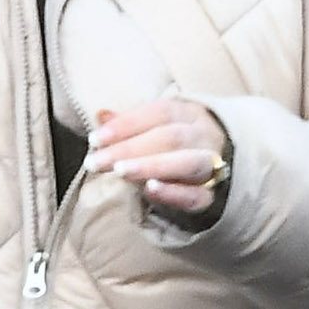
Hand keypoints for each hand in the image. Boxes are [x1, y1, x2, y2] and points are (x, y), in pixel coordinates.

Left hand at [90, 99, 230, 227]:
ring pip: (186, 162)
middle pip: (170, 137)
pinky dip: (173, 192)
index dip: (127, 124)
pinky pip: (195, 195)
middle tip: (96, 162)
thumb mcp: (155, 127)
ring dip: (150, 166)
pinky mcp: (210, 196)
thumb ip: (129, 124)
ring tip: (119, 171)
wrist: (212, 171)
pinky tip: (149, 189)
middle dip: (130, 148)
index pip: (160, 112)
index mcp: (189, 113)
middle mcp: (204, 136)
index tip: (95, 139)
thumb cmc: (175, 145)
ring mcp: (211, 166)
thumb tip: (101, 115)